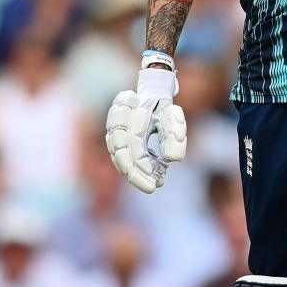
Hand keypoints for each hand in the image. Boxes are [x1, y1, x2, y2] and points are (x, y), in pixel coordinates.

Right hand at [105, 66, 187, 193]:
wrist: (152, 98)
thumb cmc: (163, 108)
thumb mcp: (174, 116)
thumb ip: (175, 132)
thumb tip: (172, 159)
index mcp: (128, 105)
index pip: (133, 138)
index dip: (142, 159)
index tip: (156, 175)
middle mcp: (115, 117)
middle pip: (119, 149)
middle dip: (134, 172)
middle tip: (151, 188)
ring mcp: (111, 128)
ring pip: (116, 155)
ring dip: (132, 173)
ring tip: (149, 186)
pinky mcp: (113, 139)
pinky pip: (118, 157)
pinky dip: (130, 169)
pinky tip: (144, 178)